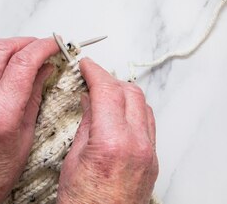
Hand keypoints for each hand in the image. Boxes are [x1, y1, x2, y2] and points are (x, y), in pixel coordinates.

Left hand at [0, 37, 57, 203]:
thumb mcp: (25, 139)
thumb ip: (34, 98)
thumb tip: (44, 70)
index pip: (23, 63)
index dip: (43, 47)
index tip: (55, 44)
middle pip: (2, 49)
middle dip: (27, 42)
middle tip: (43, 47)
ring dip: (6, 43)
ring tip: (22, 51)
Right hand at [57, 58, 157, 203]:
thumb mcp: (73, 161)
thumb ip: (87, 124)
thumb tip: (90, 99)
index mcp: (112, 143)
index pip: (108, 90)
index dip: (94, 71)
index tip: (85, 65)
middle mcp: (137, 145)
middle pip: (130, 92)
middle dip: (110, 79)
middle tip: (91, 78)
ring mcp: (148, 153)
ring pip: (143, 106)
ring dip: (124, 94)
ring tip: (104, 95)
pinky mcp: (153, 162)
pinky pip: (148, 124)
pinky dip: (134, 111)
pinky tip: (117, 115)